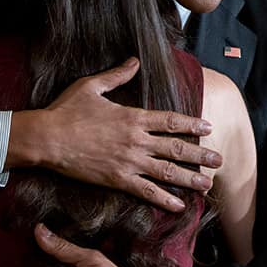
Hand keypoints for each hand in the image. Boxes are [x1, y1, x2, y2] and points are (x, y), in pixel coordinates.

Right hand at [8, 57, 221, 211]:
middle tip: (219, 160)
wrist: (46, 138)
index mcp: (133, 117)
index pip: (171, 121)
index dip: (192, 124)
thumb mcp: (92, 86)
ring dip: (190, 179)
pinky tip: (179, 205)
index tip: (208, 128)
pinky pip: (146, 192)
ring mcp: (128, 162)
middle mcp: (136, 140)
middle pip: (176, 148)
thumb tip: (134, 60)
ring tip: (208, 184)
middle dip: (200, 155)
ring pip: (167, 172)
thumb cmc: (66, 110)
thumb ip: (117, 74)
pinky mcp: (117, 179)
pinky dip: (164, 199)